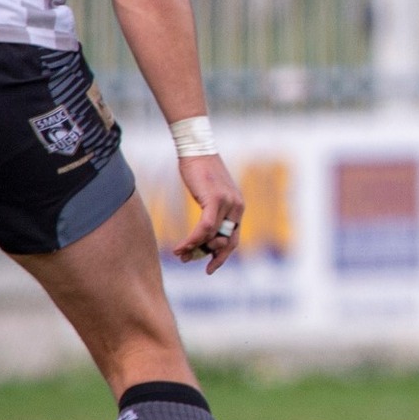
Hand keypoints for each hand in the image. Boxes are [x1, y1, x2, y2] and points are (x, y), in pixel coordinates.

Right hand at [172, 154, 243, 275]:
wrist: (196, 151)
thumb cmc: (200, 172)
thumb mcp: (209, 196)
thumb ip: (211, 214)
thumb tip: (202, 236)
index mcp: (238, 207)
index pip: (233, 239)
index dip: (222, 256)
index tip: (211, 268)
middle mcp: (237, 206)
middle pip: (224, 241)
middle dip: (207, 255)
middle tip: (189, 261)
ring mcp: (228, 203)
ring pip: (211, 236)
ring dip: (194, 248)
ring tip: (180, 254)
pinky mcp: (216, 200)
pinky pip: (204, 227)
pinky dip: (192, 240)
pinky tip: (180, 246)